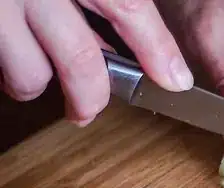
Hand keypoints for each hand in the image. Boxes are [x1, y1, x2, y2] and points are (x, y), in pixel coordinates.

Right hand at [0, 0, 193, 125]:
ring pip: (28, 74)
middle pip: (80, 60)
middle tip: (89, 110)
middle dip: (91, 97)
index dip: (156, 49)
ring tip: (36, 71)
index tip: (176, 81)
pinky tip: (11, 51)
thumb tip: (117, 32)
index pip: (126, 7)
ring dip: (37, 83)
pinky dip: (8, 68)